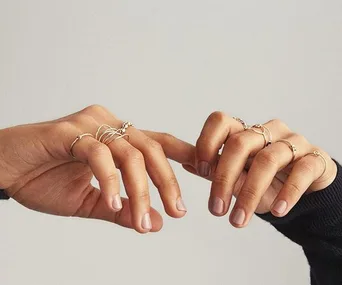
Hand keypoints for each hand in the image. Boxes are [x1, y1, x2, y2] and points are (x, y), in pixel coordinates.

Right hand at [0, 105, 186, 232]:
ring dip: (140, 190)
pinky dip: (109, 180)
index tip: (208, 173)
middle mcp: (110, 125)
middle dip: (168, 182)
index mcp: (118, 139)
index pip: (160, 143)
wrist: (5, 170)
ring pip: (130, 153)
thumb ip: (122, 210)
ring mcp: (90, 125)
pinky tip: (114, 203)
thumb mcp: (92, 202)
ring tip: (142, 219)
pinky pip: (98, 155)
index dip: (186, 155)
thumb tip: (155, 224)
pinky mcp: (69, 131)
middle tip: (177, 211)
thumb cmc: (46, 180)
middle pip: (152, 149)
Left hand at [147, 112, 337, 227]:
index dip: (207, 142)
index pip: (220, 121)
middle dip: (224, 178)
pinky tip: (277, 211)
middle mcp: (267, 131)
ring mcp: (292, 142)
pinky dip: (287, 192)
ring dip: (250, 193)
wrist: (302, 189)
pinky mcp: (314, 158)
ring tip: (238, 221)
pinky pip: (301, 170)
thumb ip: (214, 170)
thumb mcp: (237, 177)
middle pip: (240, 143)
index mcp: (244, 132)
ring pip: (268, 159)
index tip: (201, 169)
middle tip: (216, 209)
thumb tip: (188, 164)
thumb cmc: (264, 180)